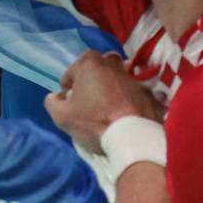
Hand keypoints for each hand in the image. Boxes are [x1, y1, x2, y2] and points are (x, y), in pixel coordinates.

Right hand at [44, 51, 162, 152]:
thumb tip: (57, 97)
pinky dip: (130, 100)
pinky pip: (135, 93)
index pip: (71, 73)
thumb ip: (52, 102)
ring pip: (117, 80)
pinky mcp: (149, 92)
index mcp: (90, 63)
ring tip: (110, 109)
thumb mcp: (61, 116)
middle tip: (90, 103)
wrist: (132, 140)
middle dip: (92, 82)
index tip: (72, 104)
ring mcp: (134, 77)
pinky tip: (127, 116)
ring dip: (112, 89)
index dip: (68, 89)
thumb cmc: (94, 122)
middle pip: (96, 70)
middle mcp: (113, 63)